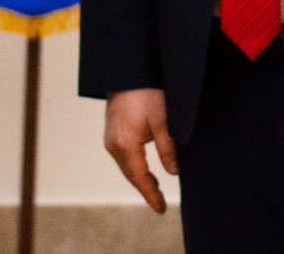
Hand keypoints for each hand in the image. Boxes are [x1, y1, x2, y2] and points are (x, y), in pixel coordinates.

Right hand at [104, 88, 176, 213]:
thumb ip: (167, 149)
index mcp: (126, 144)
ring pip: (126, 166)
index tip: (161, 209)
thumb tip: (173, 173)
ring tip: (155, 188)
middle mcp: (113, 145)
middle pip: (130, 175)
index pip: (139, 178)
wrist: (127, 73)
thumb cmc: (147, 94)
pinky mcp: (111, 132)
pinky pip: (122, 157)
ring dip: (140, 178)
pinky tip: (144, 168)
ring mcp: (110, 138)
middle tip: (160, 203)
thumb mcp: (163, 121)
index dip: (150, 195)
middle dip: (145, 189)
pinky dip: (134, 166)